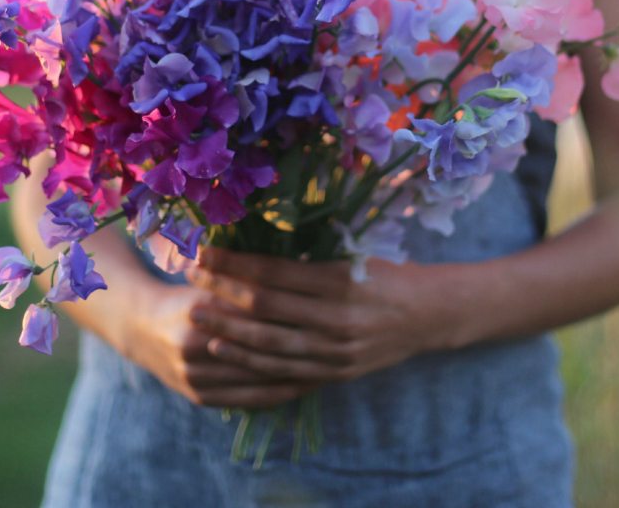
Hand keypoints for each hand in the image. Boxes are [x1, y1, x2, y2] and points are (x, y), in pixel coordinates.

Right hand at [121, 283, 314, 408]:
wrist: (140, 326)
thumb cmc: (187, 293)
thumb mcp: (213, 278)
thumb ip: (248, 277)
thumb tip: (301, 266)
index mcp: (199, 308)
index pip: (256, 315)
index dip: (292, 316)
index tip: (324, 315)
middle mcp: (194, 345)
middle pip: (258, 350)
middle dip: (299, 350)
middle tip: (335, 347)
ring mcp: (194, 375)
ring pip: (254, 379)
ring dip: (293, 376)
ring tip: (327, 368)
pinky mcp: (197, 396)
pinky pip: (245, 400)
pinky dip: (275, 394)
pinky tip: (300, 387)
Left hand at [187, 249, 443, 385]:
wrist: (429, 315)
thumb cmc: (385, 274)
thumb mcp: (351, 256)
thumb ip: (305, 258)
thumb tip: (252, 245)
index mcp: (339, 280)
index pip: (273, 272)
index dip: (234, 263)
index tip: (204, 253)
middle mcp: (336, 317)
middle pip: (265, 307)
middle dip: (222, 292)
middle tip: (190, 279)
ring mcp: (336, 350)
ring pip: (270, 344)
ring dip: (228, 331)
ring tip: (197, 317)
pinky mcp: (336, 372)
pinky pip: (285, 371)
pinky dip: (250, 361)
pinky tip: (224, 351)